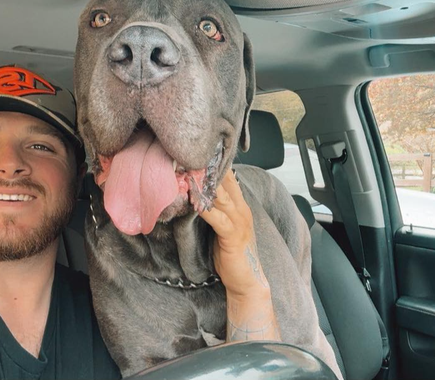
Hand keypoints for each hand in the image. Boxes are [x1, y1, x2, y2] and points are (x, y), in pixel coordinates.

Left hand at [199, 169, 268, 298]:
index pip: (228, 178)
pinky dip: (206, 209)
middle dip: (207, 170)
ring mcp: (239, 222)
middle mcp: (242, 209)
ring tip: (188, 174)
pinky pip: (218, 218)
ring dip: (204, 186)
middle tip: (188, 158)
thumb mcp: (222, 226)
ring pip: (222, 196)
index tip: (196, 154)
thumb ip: (214, 210)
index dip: (213, 165)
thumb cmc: (231, 254)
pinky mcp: (233, 235)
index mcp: (240, 205)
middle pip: (226, 182)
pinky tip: (195, 202)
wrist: (246, 280)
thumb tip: (195, 196)